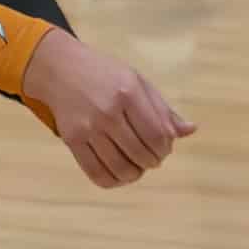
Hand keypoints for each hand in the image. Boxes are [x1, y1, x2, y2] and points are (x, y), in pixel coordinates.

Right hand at [22, 29, 196, 188]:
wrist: (58, 67)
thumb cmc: (102, 73)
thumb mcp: (136, 80)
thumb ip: (162, 108)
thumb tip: (190, 131)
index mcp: (128, 93)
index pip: (158, 136)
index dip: (166, 148)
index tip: (163, 147)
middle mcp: (108, 111)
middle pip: (142, 154)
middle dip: (152, 161)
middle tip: (150, 156)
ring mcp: (88, 127)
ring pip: (121, 168)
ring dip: (135, 173)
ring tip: (135, 166)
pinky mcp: (71, 139)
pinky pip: (96, 173)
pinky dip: (113, 181)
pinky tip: (118, 173)